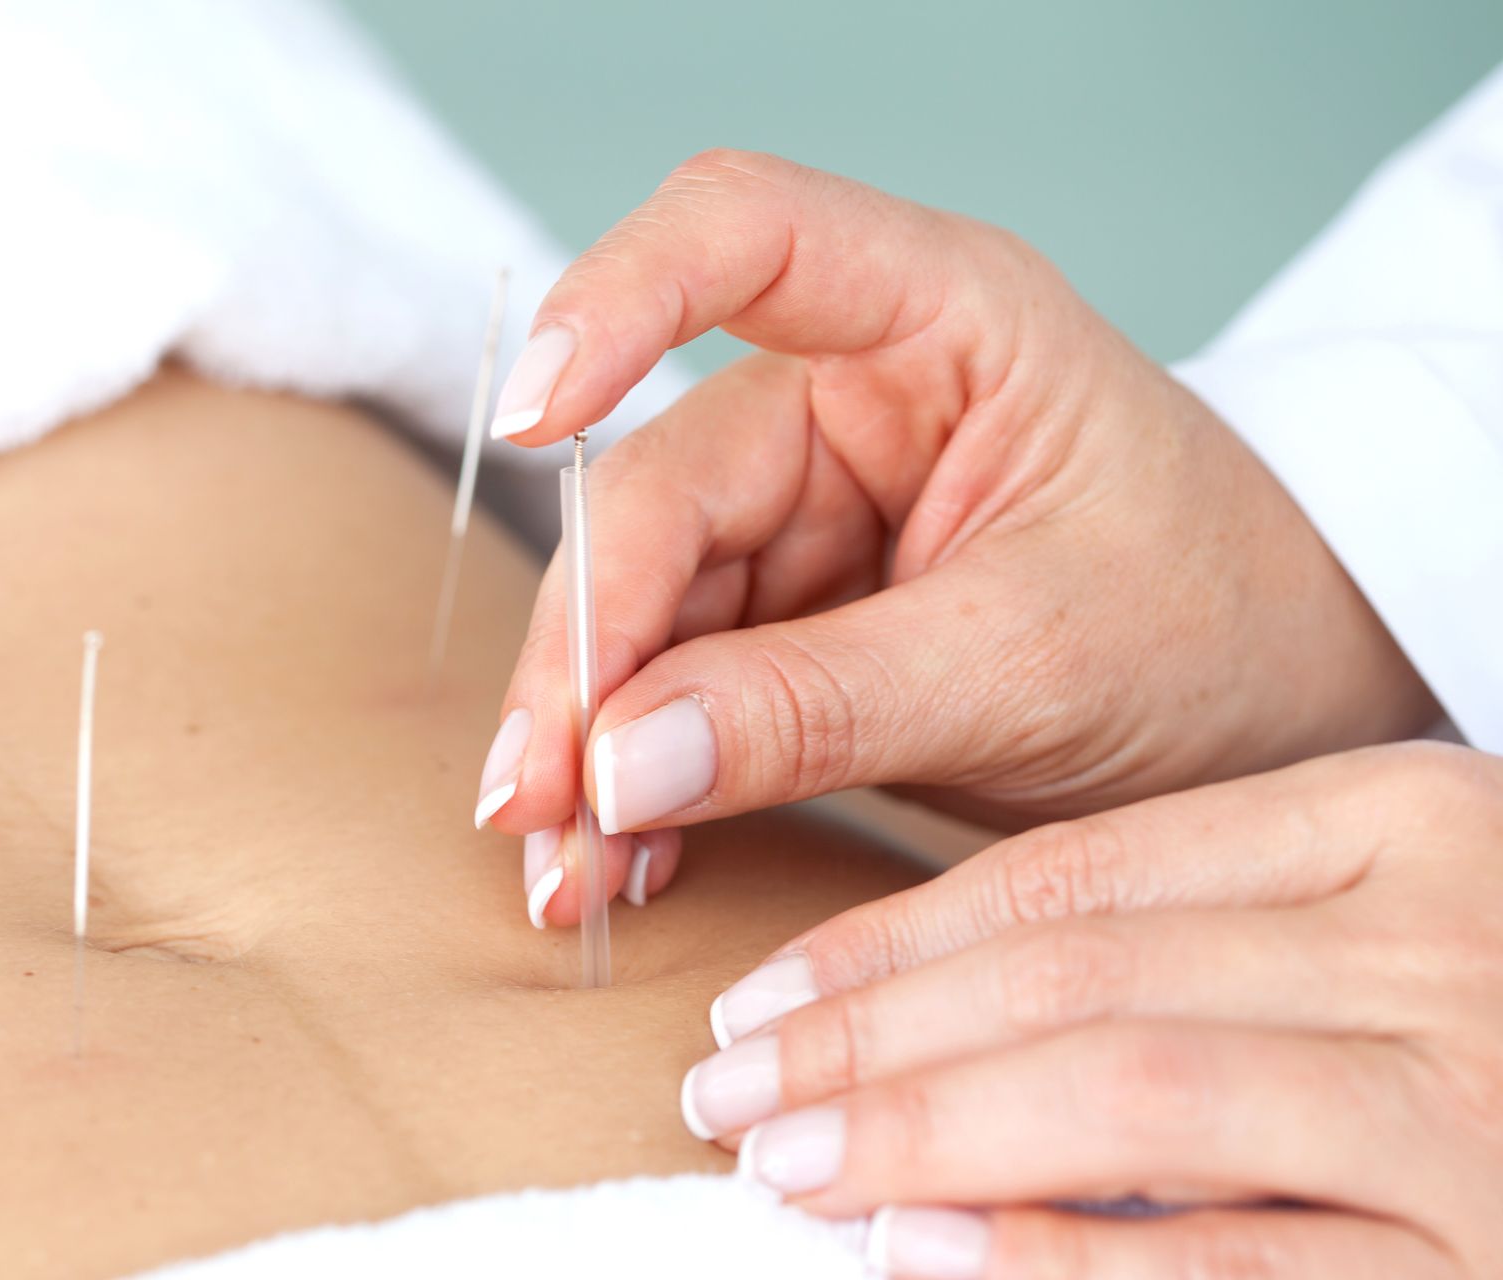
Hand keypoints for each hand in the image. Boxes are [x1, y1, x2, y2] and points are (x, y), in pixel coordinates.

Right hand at [473, 149, 1433, 921]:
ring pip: (638, 606)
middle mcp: (846, 401)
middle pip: (656, 488)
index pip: (745, 235)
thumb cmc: (1215, 629)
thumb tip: (617, 765)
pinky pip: (672, 688)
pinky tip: (615, 859)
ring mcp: (805, 515)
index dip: (617, 299)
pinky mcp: (786, 620)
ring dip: (585, 743)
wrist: (1282, 705)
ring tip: (567, 870)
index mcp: (941, 325)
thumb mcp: (1035, 664)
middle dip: (586, 653)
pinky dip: (635, 781)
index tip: (531, 420)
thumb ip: (826, 704)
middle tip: (539, 798)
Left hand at [678, 742, 1502, 1276]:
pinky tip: (929, 1259)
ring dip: (925, 1132)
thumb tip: (948, 1009)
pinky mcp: (1495, 1267)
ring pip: (1136, 1095)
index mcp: (1397, 823)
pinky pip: (1248, 1265)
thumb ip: (1205, 938)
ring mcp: (1478, 1103)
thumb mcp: (1391, 918)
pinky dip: (1074, 1259)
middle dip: (868, 1037)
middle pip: (1077, 979)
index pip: (1074, 878)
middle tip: (725, 1088)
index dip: (887, 940)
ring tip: (781, 1164)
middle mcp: (1440, 939)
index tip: (762, 995)